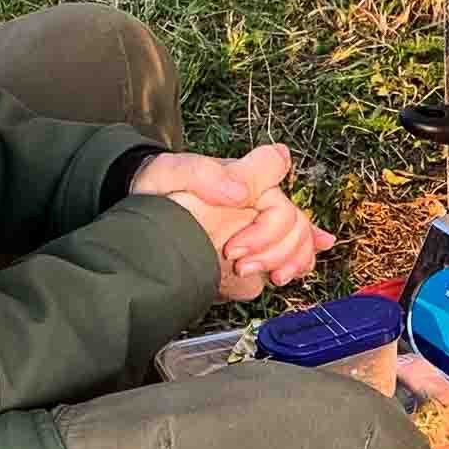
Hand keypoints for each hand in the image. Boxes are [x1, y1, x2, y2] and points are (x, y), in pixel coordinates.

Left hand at [134, 144, 335, 286]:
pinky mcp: (259, 251)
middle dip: (274, 253)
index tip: (233, 249)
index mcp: (249, 184)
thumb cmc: (161, 188)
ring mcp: (263, 229)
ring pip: (300, 245)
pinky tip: (288, 273)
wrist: (148, 222)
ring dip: (288, 263)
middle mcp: (262, 206)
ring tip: (265, 276)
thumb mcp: (174, 172)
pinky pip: (292, 258)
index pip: (281, 207)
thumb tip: (241, 193)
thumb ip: (206, 175)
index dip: (268, 231)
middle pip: (296, 229)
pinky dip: (296, 266)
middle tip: (239, 266)